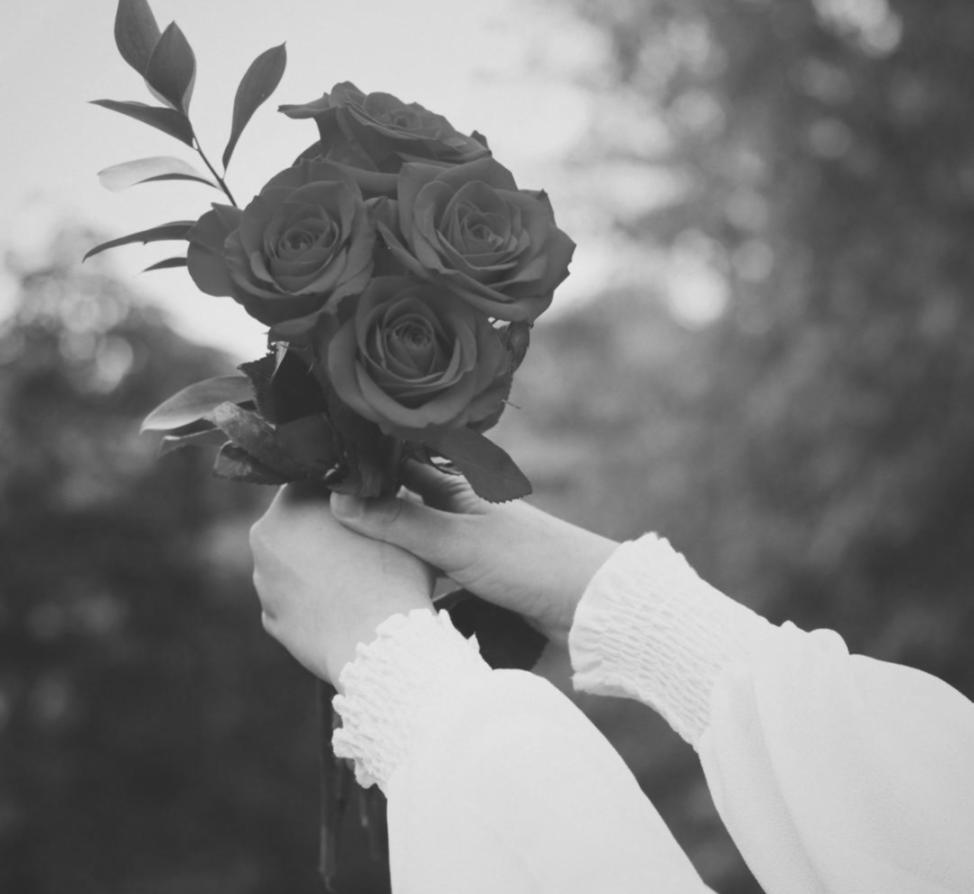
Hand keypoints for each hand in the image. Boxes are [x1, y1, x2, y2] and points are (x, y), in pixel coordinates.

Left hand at [250, 484, 434, 685]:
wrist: (377, 648)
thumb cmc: (392, 578)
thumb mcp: (398, 521)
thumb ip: (380, 501)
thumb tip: (384, 489)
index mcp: (292, 501)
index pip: (315, 481)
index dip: (344, 491)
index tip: (366, 503)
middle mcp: (266, 535)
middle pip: (299, 521)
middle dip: (326, 529)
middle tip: (365, 543)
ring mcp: (263, 580)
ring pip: (295, 562)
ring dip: (319, 566)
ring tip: (358, 581)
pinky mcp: (270, 618)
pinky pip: (295, 598)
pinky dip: (314, 600)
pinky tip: (343, 608)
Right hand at [331, 463, 617, 643]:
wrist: (590, 605)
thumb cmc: (530, 563)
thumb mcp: (458, 543)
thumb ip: (401, 523)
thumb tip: (339, 500)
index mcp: (459, 486)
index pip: (400, 463)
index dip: (363, 463)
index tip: (318, 468)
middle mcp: (462, 507)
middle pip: (404, 499)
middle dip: (368, 505)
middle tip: (316, 512)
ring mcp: (471, 540)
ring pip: (416, 535)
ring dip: (388, 541)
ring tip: (338, 548)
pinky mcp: (479, 573)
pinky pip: (432, 566)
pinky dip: (409, 571)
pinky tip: (385, 582)